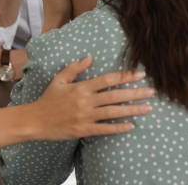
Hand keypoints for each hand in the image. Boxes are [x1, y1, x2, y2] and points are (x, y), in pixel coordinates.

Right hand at [28, 57, 153, 140]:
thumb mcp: (59, 80)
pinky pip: (104, 129)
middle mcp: (85, 101)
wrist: (35, 120)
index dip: (125, 77)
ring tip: (147, 108)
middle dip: (135, 93)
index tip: (140, 75)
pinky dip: (118, 128)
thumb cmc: (48, 99)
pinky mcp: (83, 130)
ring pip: (113, 112)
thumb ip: (75, 68)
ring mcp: (85, 116)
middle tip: (152, 92)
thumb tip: (90, 58)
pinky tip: (131, 126)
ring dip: (132, 110)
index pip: (108, 80)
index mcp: (81, 87)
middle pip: (115, 96)